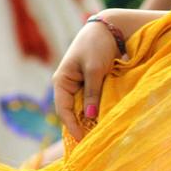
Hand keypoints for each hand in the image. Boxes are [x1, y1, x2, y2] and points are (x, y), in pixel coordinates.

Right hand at [52, 17, 120, 141]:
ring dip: (90, 119)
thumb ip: (92, 93)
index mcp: (62, 81)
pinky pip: (92, 100)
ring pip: (83, 107)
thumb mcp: (94, 70)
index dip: (72, 126)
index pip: (64, 110)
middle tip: (93, 142)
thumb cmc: (97, 46)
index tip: (82, 140)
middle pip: (73, 111)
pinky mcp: (91, 83)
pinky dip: (97, 109)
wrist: (108, 28)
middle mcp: (68, 85)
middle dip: (81, 126)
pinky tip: (105, 119)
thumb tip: (91, 117)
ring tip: (100, 134)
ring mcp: (79, 84)